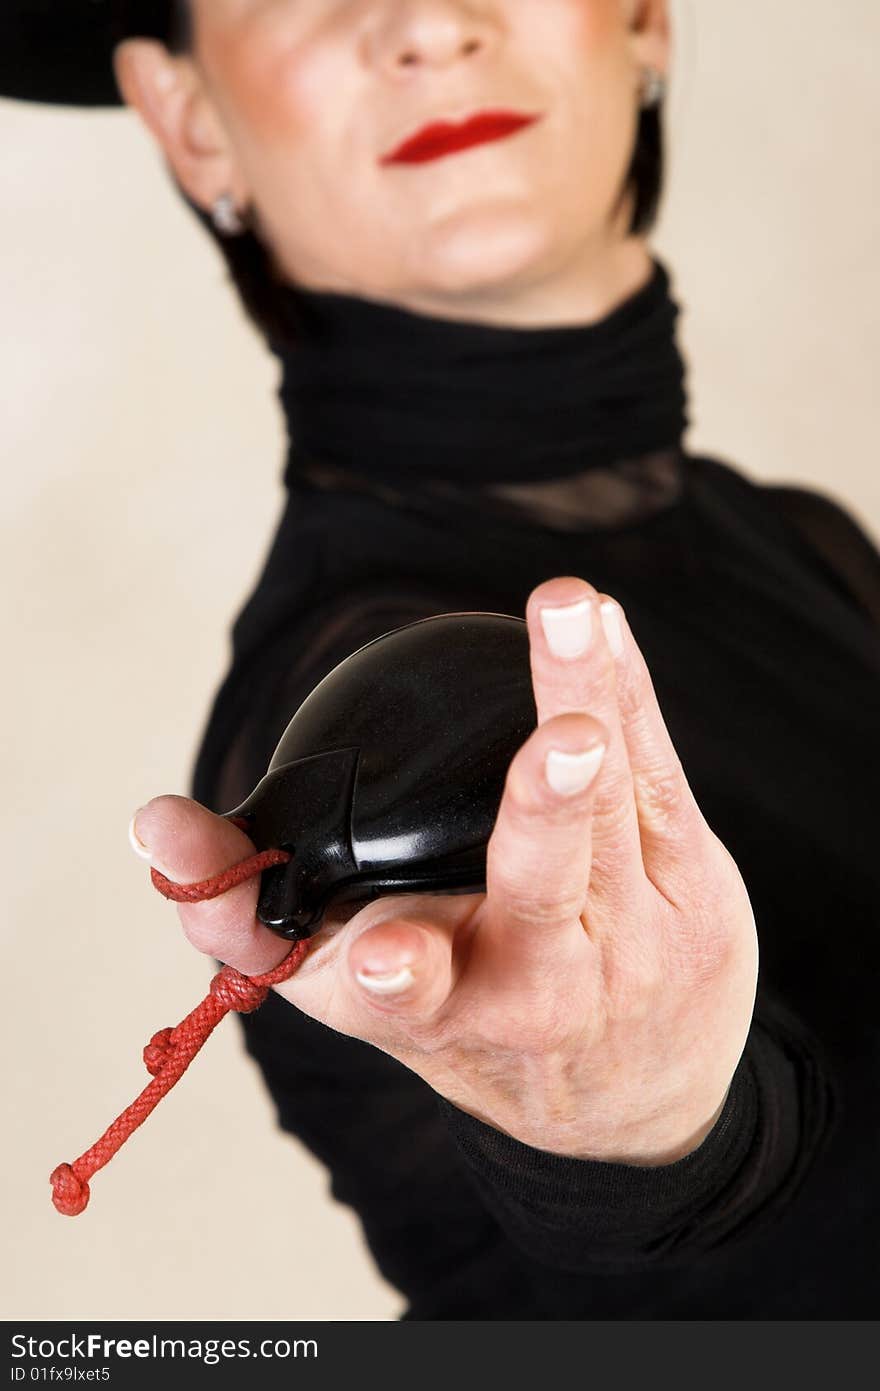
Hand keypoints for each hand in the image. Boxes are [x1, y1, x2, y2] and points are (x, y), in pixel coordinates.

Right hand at [131, 577, 758, 1165]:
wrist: (636, 1087)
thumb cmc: (465, 1014)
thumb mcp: (350, 988)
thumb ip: (244, 910)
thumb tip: (152, 826)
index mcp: (446, 1013)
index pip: (404, 997)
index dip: (389, 973)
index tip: (384, 956)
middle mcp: (545, 979)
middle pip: (541, 887)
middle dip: (542, 810)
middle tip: (564, 740)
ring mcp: (630, 926)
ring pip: (612, 802)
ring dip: (593, 696)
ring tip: (570, 611)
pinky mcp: (691, 878)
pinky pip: (658, 769)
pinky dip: (629, 687)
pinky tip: (605, 625)